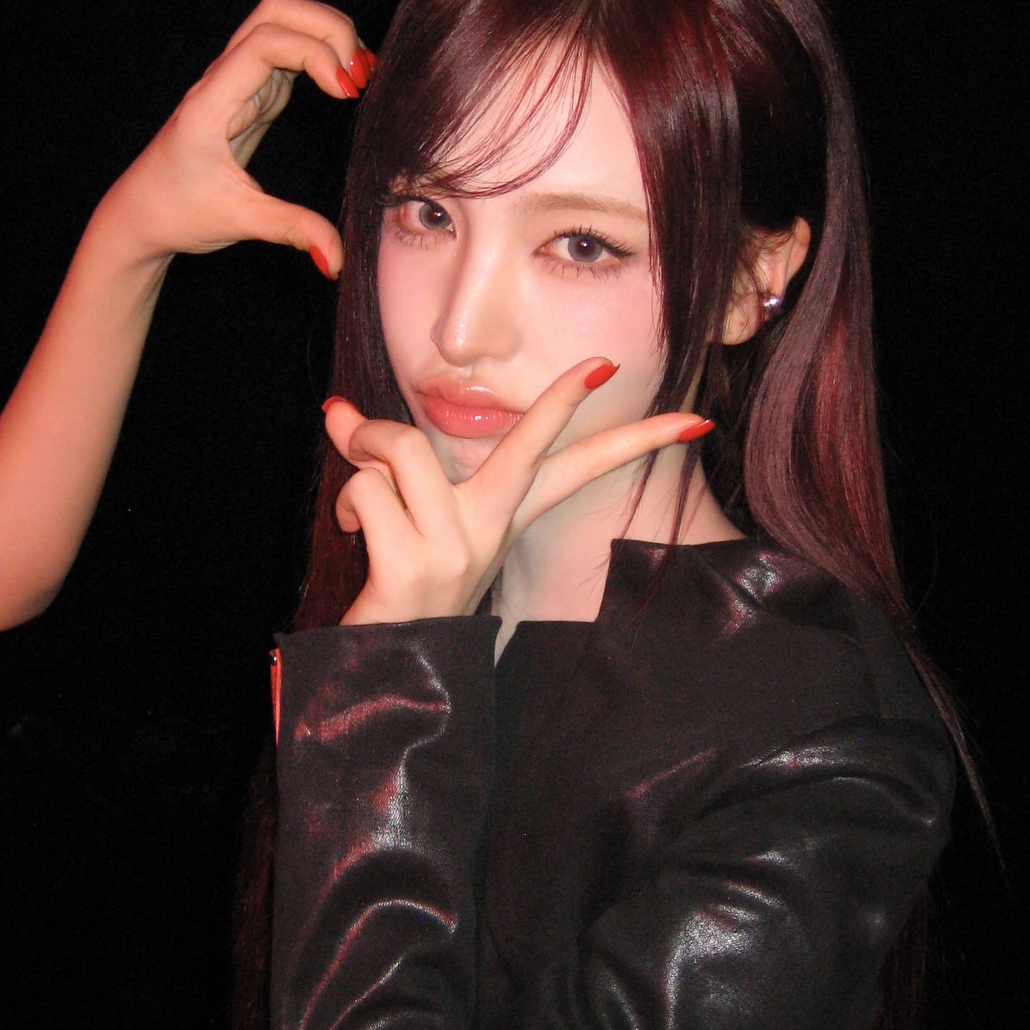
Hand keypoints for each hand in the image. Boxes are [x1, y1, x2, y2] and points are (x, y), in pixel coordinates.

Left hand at [89, 0, 371, 276]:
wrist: (141, 214)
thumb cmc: (176, 212)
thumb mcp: (236, 222)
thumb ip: (290, 230)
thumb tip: (337, 259)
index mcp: (211, 101)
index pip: (265, 43)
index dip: (313, 53)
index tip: (348, 93)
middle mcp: (223, 79)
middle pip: (275, 10)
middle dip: (326, 26)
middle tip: (361, 75)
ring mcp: (237, 82)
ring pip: (282, 22)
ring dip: (325, 35)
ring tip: (360, 77)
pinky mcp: (251, 94)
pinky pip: (288, 53)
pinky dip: (321, 56)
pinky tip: (346, 84)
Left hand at [325, 362, 712, 623]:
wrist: (383, 666)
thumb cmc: (396, 588)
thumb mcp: (405, 519)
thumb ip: (384, 463)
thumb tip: (337, 408)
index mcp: (504, 521)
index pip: (574, 470)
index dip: (633, 442)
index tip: (691, 419)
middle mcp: (491, 531)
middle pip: (530, 445)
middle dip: (565, 400)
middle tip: (606, 363)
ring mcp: (458, 548)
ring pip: (406, 446)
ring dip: (367, 445)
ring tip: (359, 483)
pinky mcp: (414, 564)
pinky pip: (366, 488)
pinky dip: (345, 501)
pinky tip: (351, 530)